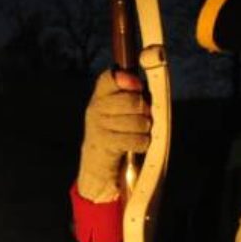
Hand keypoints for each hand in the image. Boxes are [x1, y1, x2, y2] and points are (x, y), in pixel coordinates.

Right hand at [77, 69, 150, 202]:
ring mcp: (98, 126)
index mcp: (100, 95)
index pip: (110, 78)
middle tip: (144, 117)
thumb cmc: (116, 131)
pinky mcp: (105, 144)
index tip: (138, 86)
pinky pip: (136, 139)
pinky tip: (137, 144)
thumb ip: (131, 94)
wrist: (97, 164)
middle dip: (144, 110)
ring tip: (139, 132)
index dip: (127, 79)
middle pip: (132, 101)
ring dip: (144, 129)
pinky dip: (142, 143)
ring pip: (138, 122)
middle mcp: (96, 108)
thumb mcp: (119, 109)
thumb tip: (143, 85)